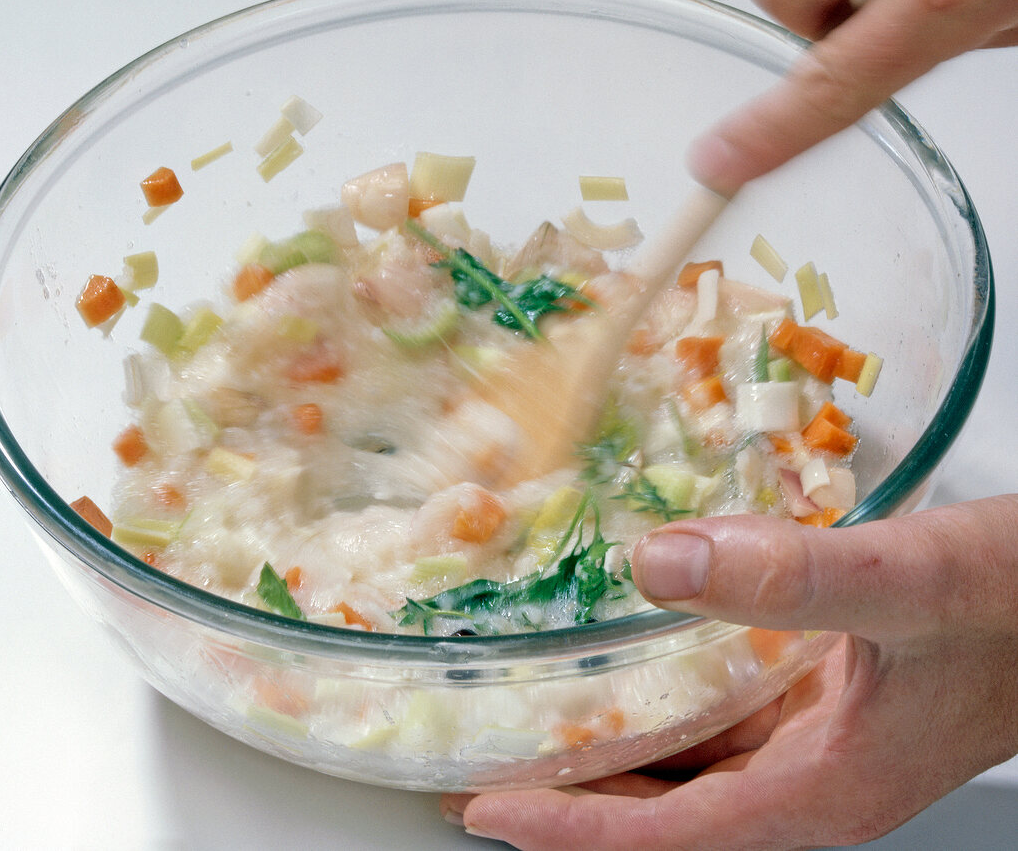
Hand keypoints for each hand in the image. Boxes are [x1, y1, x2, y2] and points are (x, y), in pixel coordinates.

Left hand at [442, 497, 1017, 849]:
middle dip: (571, 796)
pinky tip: (629, 660)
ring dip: (610, 749)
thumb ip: (792, 577)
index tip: (486, 806)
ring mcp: (813, 738)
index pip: (668, 831)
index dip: (572, 826)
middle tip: (481, 762)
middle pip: (663, 808)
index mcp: (820, 788)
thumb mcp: (907, 583)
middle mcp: (807, 776)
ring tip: (530, 720)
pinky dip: (662, 698)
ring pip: (687, 760)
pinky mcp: (819, 696)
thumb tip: (657, 563)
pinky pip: (719, 712)